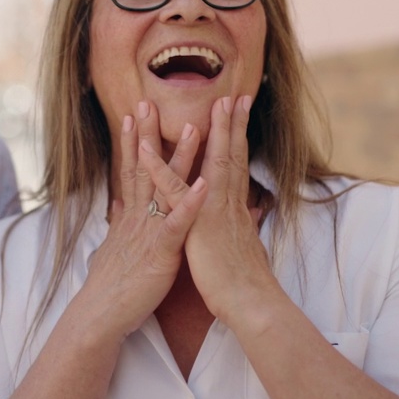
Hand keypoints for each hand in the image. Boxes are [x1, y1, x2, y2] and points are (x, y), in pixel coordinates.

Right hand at [78, 101, 206, 339]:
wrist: (101, 316)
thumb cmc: (111, 286)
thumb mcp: (113, 247)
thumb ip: (117, 222)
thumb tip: (116, 202)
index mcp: (131, 217)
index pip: (132, 171)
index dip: (133, 142)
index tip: (134, 115)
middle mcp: (138, 217)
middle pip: (144, 168)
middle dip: (148, 134)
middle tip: (151, 102)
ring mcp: (149, 231)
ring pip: (166, 187)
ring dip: (179, 157)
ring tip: (193, 128)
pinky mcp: (161, 251)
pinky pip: (178, 223)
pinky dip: (191, 203)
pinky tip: (205, 183)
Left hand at [140, 95, 278, 326]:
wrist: (250, 302)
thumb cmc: (244, 282)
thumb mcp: (244, 248)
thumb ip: (244, 226)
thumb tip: (251, 213)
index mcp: (232, 209)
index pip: (235, 166)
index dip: (236, 139)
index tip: (239, 114)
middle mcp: (226, 204)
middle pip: (229, 155)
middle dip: (231, 124)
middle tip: (233, 96)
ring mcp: (212, 211)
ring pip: (208, 164)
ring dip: (204, 133)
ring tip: (206, 105)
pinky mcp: (195, 225)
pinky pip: (171, 194)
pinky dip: (158, 170)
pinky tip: (146, 150)